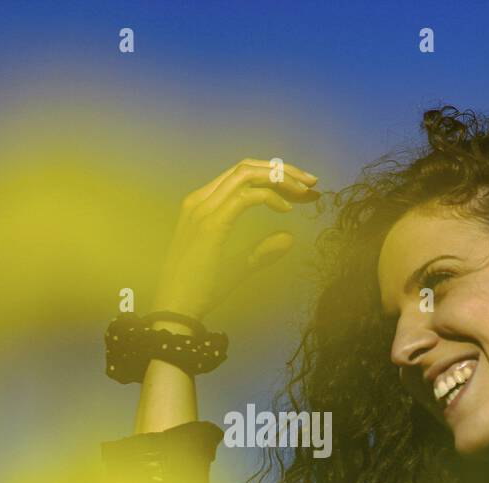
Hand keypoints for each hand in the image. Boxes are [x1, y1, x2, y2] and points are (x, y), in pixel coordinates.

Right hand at [150, 158, 320, 326]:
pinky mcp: (212, 224)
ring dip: (280, 177)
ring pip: (247, 174)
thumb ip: (262, 251)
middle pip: (246, 167)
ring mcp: (204, 210)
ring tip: (304, 191)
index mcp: (201, 205)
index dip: (273, 175)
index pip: (240, 175)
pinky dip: (271, 197)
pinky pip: (247, 197)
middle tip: (312, 181)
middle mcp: (200, 200)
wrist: (176, 309)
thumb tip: (288, 238)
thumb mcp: (238, 266)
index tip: (301, 188)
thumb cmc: (201, 290)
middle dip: (282, 170)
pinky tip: (286, 210)